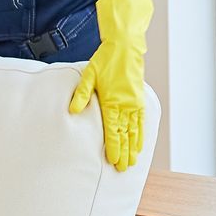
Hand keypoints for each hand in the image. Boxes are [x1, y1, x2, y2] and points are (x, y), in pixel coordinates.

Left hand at [67, 0, 153, 170]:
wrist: (125, 46)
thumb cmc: (104, 60)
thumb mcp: (88, 75)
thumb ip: (81, 94)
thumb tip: (73, 112)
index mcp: (112, 101)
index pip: (113, 130)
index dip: (114, 147)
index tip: (113, 161)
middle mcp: (126, 105)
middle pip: (126, 134)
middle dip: (125, 153)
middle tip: (124, 169)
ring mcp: (134, 102)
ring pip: (135, 130)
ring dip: (134, 147)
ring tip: (134, 161)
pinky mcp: (139, 99)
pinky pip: (142, 121)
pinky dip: (142, 133)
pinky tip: (141, 143)